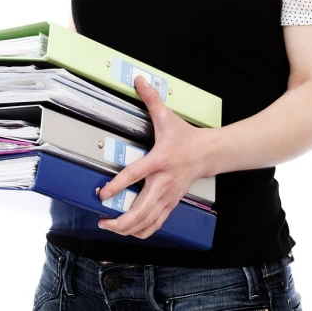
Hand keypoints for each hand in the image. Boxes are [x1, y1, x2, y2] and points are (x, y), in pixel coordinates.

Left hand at [97, 75, 213, 239]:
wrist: (209, 153)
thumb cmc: (185, 137)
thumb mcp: (167, 116)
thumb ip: (151, 98)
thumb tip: (139, 80)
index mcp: (159, 161)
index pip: (135, 175)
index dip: (118, 186)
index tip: (102, 194)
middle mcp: (163, 183)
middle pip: (141, 210)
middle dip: (120, 221)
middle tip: (103, 220)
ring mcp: (168, 197)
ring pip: (148, 222)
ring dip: (128, 230)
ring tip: (110, 227)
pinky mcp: (171, 204)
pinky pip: (156, 224)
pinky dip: (142, 231)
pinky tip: (129, 231)